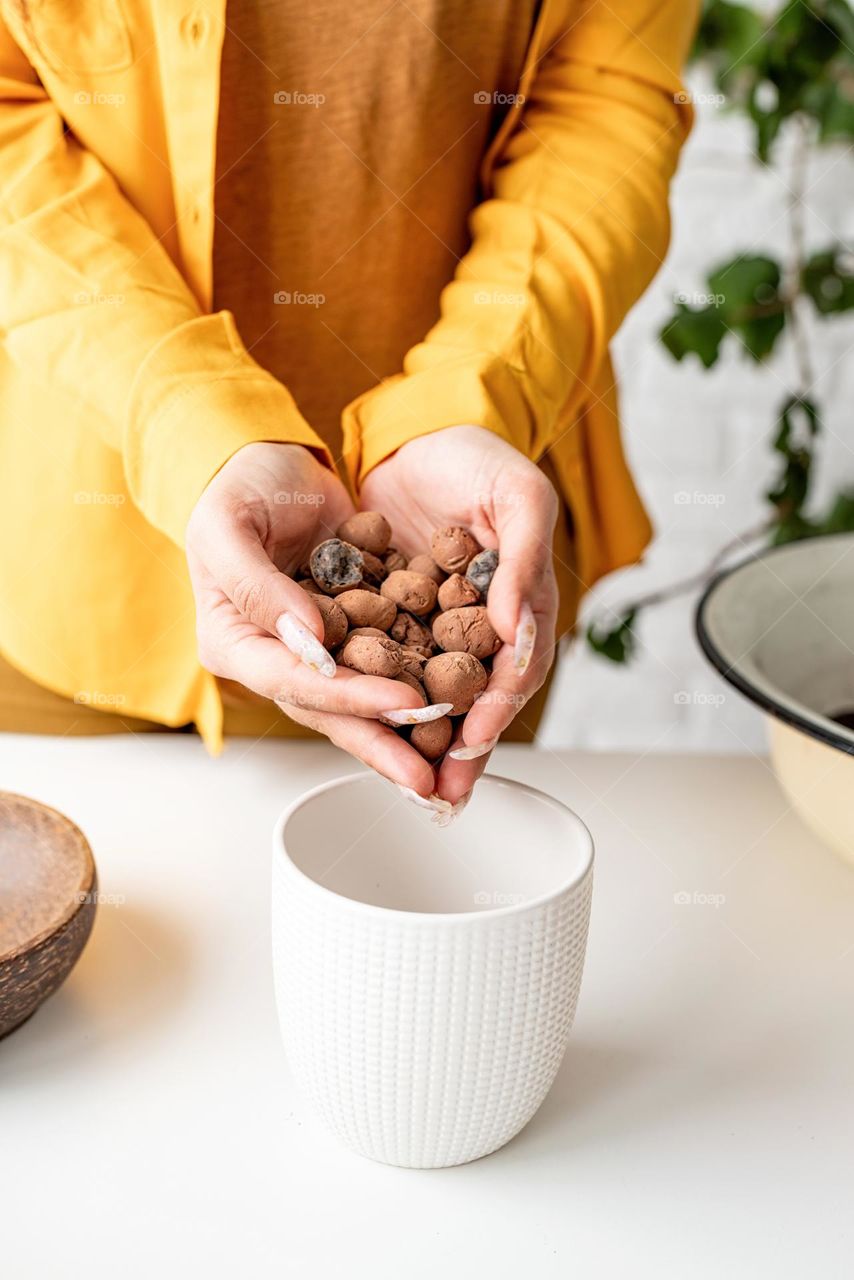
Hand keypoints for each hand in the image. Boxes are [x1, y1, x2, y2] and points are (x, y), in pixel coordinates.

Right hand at [186, 442, 437, 791]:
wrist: (266, 462)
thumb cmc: (236, 488)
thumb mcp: (229, 526)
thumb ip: (258, 586)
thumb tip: (309, 637)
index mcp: (234, 643)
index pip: (294, 683)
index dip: (350, 699)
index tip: (405, 706)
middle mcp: (274, 658)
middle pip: (331, 711)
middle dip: (383, 744)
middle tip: (430, 780)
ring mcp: (313, 651)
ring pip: (362, 699)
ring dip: (405, 731)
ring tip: (450, 762)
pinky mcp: (348, 634)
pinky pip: (386, 665)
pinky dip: (418, 684)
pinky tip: (458, 707)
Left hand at [361, 425, 558, 805]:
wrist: (416, 434)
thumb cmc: (478, 458)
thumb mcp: (517, 495)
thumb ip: (524, 558)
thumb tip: (518, 625)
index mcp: (518, 608)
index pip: (516, 670)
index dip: (499, 707)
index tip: (476, 738)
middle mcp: (476, 629)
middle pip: (473, 701)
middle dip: (458, 749)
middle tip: (441, 791)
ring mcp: (430, 628)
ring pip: (425, 695)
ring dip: (416, 739)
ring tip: (404, 781)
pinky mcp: (385, 619)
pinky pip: (379, 665)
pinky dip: (372, 698)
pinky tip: (357, 727)